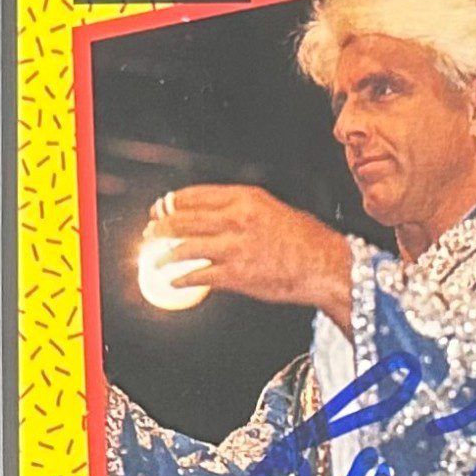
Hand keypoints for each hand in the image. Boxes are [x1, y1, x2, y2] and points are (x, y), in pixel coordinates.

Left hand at [144, 185, 351, 334]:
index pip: (195, 195)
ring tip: (155, 259)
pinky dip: (182, 279)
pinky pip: (199, 276)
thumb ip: (243, 210)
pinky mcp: (236, 274)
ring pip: (185, 248)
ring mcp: (234, 247)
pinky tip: (174, 281)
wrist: (325, 265)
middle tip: (151, 232)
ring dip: (164, 255)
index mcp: (245, 197)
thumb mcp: (273, 209)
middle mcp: (235, 219)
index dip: (171, 203)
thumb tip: (217, 218)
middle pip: (183, 220)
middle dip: (160, 227)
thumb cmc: (307, 239)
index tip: (161, 208)